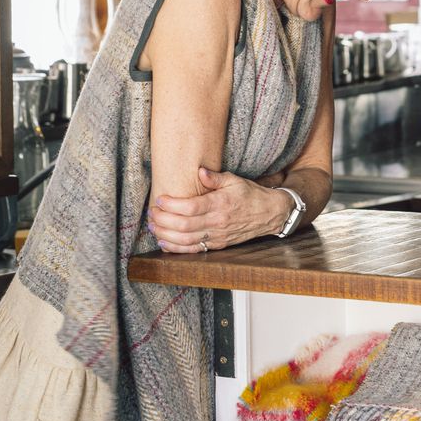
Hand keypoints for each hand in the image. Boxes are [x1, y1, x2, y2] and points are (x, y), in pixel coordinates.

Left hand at [148, 167, 289, 253]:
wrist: (269, 214)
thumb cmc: (250, 195)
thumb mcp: (234, 180)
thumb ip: (215, 177)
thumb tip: (200, 170)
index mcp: (220, 203)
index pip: (191, 207)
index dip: (171, 205)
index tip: (159, 200)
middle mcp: (218, 222)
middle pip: (184, 225)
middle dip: (163, 220)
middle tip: (151, 213)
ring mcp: (217, 236)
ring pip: (186, 240)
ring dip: (166, 234)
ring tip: (153, 226)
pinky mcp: (217, 245)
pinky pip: (193, 250)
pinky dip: (176, 248)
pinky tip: (164, 242)